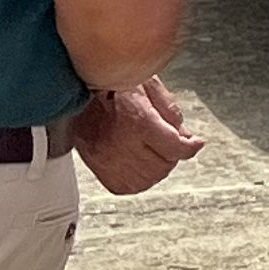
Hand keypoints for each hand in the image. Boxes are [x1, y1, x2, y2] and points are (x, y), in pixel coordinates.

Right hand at [73, 77, 203, 196]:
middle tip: (165, 140)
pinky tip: (136, 161)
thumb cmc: (109, 83)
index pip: (176, 148)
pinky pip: (128, 186)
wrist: (74, 89)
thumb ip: (171, 112)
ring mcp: (108, 159)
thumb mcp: (147, 84)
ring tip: (150, 149)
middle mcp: (123, 144)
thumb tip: (188, 138)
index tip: (194, 144)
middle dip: (172, 154)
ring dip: (156, 167)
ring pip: (149, 179)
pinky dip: (137, 178)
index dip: (190, 146)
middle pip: (165, 165)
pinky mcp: (98, 168)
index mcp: (138, 121)